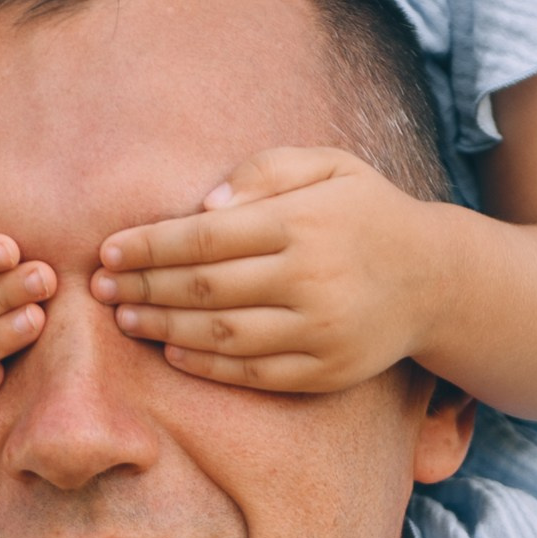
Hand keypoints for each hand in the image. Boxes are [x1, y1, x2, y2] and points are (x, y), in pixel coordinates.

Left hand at [93, 146, 453, 391]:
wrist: (435, 278)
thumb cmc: (365, 212)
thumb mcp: (328, 165)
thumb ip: (264, 172)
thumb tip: (201, 206)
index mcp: (302, 222)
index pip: (205, 236)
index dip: (150, 246)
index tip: (110, 251)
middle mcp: (309, 278)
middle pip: (204, 288)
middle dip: (144, 288)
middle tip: (101, 288)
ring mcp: (317, 330)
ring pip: (220, 335)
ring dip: (163, 329)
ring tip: (125, 318)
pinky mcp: (324, 370)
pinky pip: (251, 372)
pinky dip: (205, 365)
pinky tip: (171, 351)